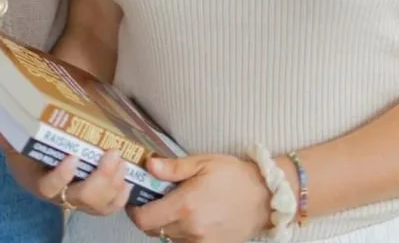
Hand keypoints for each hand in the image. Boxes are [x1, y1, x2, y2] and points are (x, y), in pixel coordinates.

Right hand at [0, 129, 131, 215]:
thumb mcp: (18, 148)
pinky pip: (110, 207)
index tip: (73, 157)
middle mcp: (62, 197)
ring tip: (121, 161)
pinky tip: (128, 178)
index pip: (50, 187)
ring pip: (100, 205)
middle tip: (111, 153)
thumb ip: (9, 139)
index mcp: (41, 183)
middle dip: (101, 178)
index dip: (62, 176)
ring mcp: (80, 202)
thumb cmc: (31, 158)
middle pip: (83, 198)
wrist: (39, 173)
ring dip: (114, 184)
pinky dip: (121, 196)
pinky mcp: (95, 203)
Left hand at [127, 154, 271, 242]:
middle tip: (155, 198)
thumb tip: (149, 165)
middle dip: (149, 215)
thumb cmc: (233, 175)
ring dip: (165, 224)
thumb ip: (173, 168)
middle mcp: (191, 229)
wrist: (263, 197)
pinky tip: (190, 218)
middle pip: (154, 230)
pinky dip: (181, 234)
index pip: (144, 219)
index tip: (136, 199)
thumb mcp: (202, 162)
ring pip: (168, 238)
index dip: (134, 210)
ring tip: (176, 205)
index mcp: (184, 205)